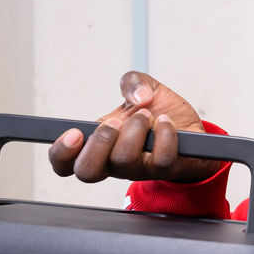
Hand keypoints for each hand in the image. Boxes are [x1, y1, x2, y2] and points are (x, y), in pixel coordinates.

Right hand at [48, 72, 221, 183]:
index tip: (73, 133)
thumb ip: (132, 82)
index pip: (65, 164)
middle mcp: (114, 162)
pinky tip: (167, 122)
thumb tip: (137, 95)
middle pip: (87, 172)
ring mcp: (138, 169)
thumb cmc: (160, 112)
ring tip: (146, 115)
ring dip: (135, 130)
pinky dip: (164, 134)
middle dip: (99, 141)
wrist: (192, 128)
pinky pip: (160, 159)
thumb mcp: (142, 88)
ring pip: (123, 162)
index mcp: (98, 144)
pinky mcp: (164, 169)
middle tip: (116, 122)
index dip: (60, 153)